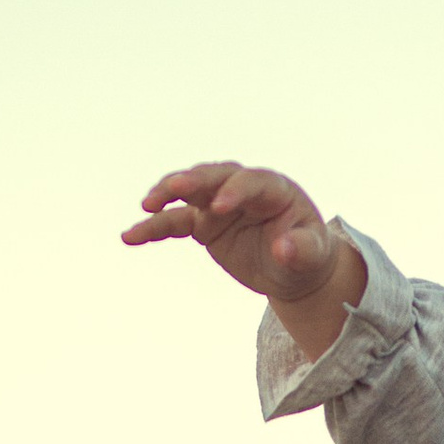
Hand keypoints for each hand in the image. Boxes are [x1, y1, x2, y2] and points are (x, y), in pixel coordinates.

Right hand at [122, 162, 358, 315]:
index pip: (251, 182)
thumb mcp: (313, 256)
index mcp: (274, 189)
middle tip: (175, 189)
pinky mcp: (203, 223)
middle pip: (214, 175)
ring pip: (189, 192)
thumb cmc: (308, 256)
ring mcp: (218, 203)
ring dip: (167, 194)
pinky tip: (130, 237)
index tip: (219, 209)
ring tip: (146, 206)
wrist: (293, 268)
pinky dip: (154, 227)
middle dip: (194, 180)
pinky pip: (174, 222)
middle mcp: (242, 189)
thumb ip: (302, 250)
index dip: (235, 191)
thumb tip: (283, 250)